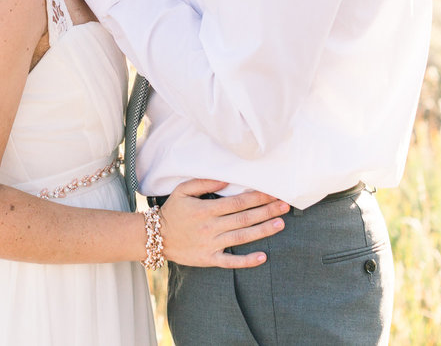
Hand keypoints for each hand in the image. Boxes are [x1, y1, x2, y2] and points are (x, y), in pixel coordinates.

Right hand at [157, 179, 287, 267]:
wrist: (156, 237)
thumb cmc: (172, 212)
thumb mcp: (182, 190)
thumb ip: (203, 182)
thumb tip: (226, 180)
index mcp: (206, 209)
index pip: (237, 202)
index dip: (256, 197)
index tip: (272, 192)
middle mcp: (211, 227)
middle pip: (244, 218)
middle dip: (266, 211)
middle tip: (285, 205)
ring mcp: (211, 244)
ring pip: (242, 237)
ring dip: (263, 230)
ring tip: (280, 223)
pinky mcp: (209, 259)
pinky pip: (231, 262)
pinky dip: (247, 261)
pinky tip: (263, 257)